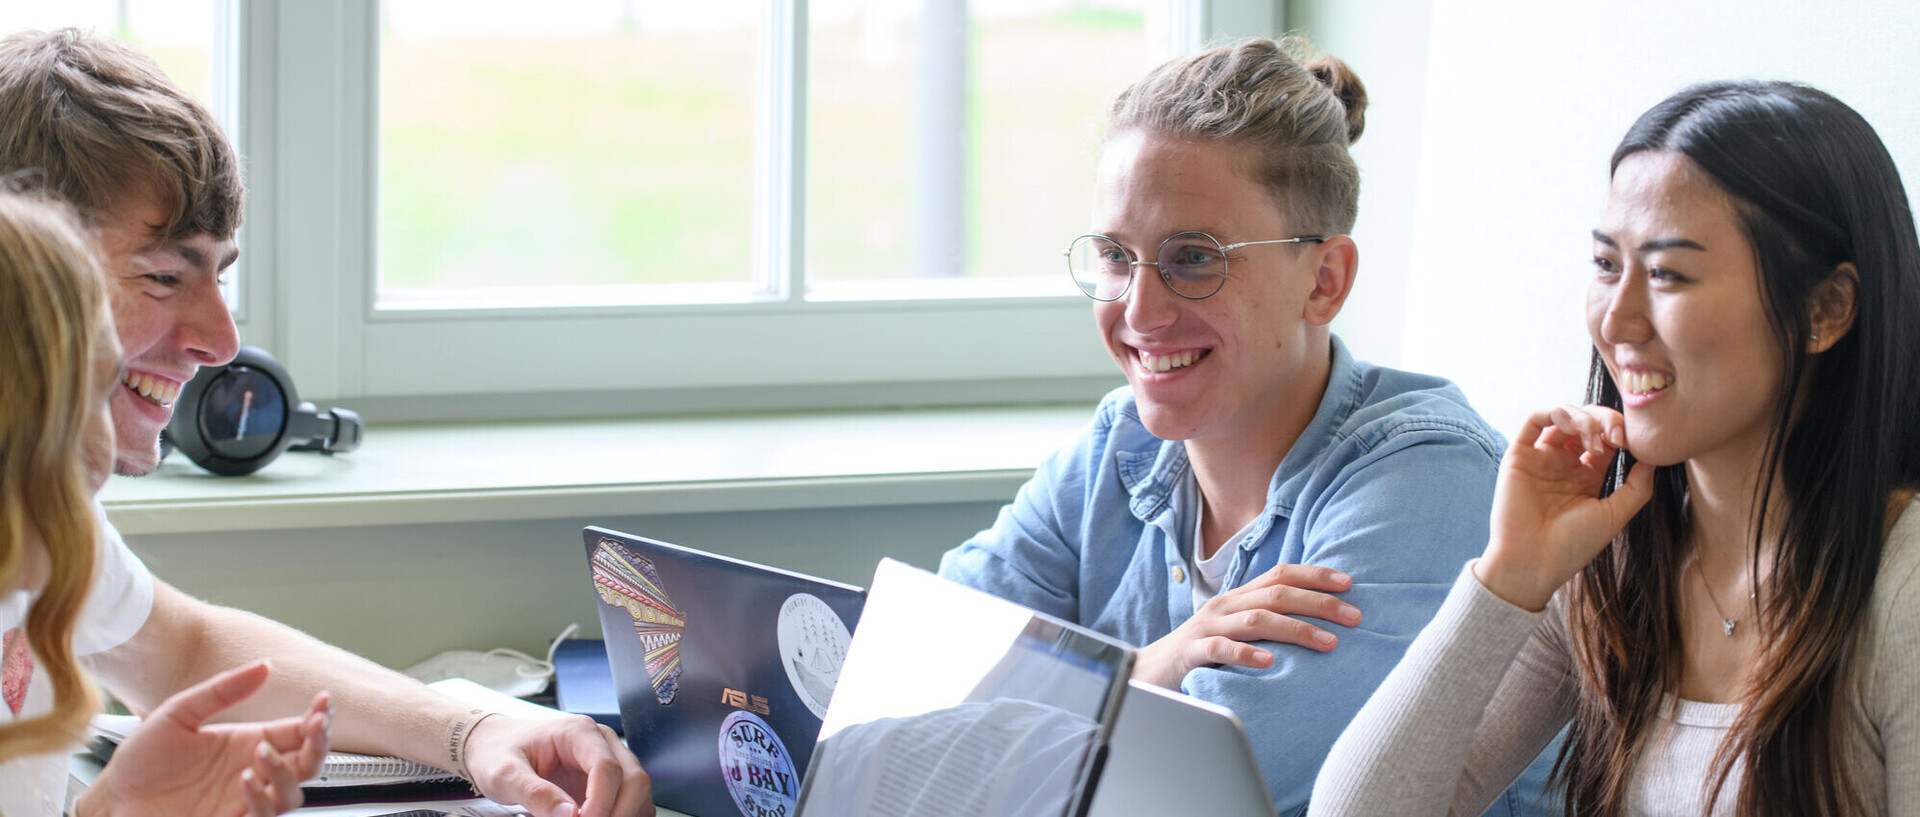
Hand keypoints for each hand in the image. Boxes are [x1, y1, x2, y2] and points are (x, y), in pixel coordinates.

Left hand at [77, 661, 330, 816]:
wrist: (110, 800)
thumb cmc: (140, 760)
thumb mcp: (179, 712)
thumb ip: (223, 690)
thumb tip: (264, 666)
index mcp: (248, 742)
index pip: (300, 732)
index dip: (320, 719)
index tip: (324, 703)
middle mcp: (252, 771)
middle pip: (309, 764)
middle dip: (320, 745)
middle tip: (316, 727)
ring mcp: (242, 800)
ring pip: (293, 795)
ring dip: (286, 773)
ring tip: (262, 755)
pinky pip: (263, 816)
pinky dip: (262, 798)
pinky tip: (246, 779)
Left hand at [463, 713, 652, 816]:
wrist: (494, 746)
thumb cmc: (499, 752)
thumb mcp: (504, 773)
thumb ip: (534, 793)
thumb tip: (568, 815)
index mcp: (578, 732)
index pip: (607, 767)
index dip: (600, 802)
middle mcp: (601, 742)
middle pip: (634, 779)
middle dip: (618, 812)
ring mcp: (609, 759)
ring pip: (638, 791)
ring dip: (623, 815)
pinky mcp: (608, 780)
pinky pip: (631, 800)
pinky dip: (622, 815)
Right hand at [1131, 563, 1359, 688]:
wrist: (1148, 672)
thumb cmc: (1201, 654)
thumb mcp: (1235, 630)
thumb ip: (1265, 621)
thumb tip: (1316, 621)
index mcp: (1237, 598)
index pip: (1279, 574)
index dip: (1314, 575)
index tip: (1349, 583)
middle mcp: (1224, 606)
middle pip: (1276, 594)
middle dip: (1319, 602)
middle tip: (1354, 616)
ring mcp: (1207, 628)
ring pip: (1256, 619)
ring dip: (1296, 629)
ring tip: (1328, 643)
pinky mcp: (1192, 653)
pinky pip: (1221, 650)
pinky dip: (1247, 653)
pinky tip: (1270, 661)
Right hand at [1475, 405, 1656, 611]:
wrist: (1534, 563)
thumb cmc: (1572, 545)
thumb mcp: (1615, 515)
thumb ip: (1638, 487)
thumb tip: (1654, 457)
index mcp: (1586, 476)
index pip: (1606, 439)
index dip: (1622, 433)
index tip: (1633, 443)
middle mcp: (1563, 463)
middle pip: (1586, 422)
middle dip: (1605, 421)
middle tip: (1617, 437)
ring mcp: (1540, 458)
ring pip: (1562, 416)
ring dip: (1583, 418)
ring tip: (1594, 439)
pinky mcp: (1519, 455)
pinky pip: (1534, 420)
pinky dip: (1555, 412)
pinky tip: (1572, 425)